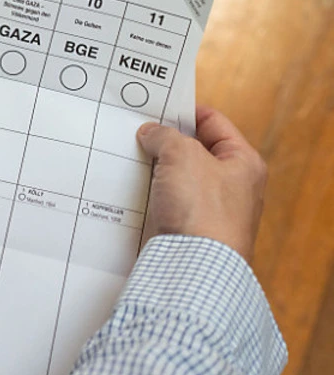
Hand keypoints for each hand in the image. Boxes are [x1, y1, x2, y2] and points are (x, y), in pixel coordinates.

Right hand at [137, 106, 267, 261]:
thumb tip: (151, 133)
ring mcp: (212, 210)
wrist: (195, 266)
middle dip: (165, 142)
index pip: (213, 122)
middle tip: (138, 133)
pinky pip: (169, 203)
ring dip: (155, 168)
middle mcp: (233, 186)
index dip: (184, 111)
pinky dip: (152, 193)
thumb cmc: (202, 210)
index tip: (156, 108)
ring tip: (130, 158)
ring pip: (179, 178)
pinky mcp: (191, 230)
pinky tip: (132, 188)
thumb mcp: (182, 155)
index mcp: (243, 162)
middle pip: (194, 150)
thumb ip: (165, 136)